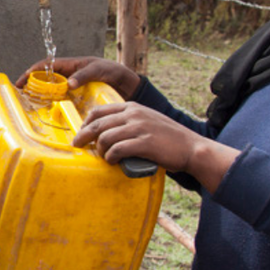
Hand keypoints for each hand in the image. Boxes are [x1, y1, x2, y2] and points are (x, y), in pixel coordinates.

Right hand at [16, 56, 140, 98]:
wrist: (126, 83)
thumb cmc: (112, 71)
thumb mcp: (99, 70)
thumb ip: (84, 75)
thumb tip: (69, 84)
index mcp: (71, 65)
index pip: (46, 65)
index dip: (32, 71)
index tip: (21, 80)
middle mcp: (69, 75)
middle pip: (45, 79)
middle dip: (31, 85)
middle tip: (20, 96)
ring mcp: (72, 87)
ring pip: (51, 91)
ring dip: (40, 96)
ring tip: (30, 106)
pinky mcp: (77, 98)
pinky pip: (61, 100)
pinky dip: (53, 105)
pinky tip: (48, 114)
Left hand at [75, 102, 238, 191]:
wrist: (192, 147)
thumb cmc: (168, 138)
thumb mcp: (148, 121)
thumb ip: (129, 122)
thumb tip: (106, 133)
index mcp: (133, 107)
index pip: (100, 111)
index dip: (86, 122)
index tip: (82, 132)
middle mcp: (134, 114)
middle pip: (98, 124)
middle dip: (84, 136)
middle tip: (77, 145)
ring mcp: (139, 128)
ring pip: (106, 137)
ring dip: (100, 149)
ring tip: (103, 157)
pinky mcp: (144, 143)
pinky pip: (117, 150)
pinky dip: (111, 157)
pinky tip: (112, 161)